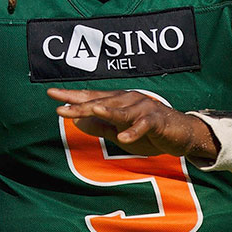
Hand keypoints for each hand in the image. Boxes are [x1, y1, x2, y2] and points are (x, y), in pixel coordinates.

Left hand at [49, 88, 215, 160]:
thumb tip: (76, 120)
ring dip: (108, 111)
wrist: (180, 135)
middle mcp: (128, 101)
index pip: (91, 98)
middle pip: (101, 102)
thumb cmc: (149, 132)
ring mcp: (144, 109)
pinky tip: (123, 137)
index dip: (71, 96)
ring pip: (123, 111)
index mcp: (118, 102)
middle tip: (61, 107)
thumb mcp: (119, 132)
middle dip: (80, 105)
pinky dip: (134, 131)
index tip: (51, 94)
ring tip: (92, 110)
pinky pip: (144, 126)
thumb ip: (99, 126)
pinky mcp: (157, 121)